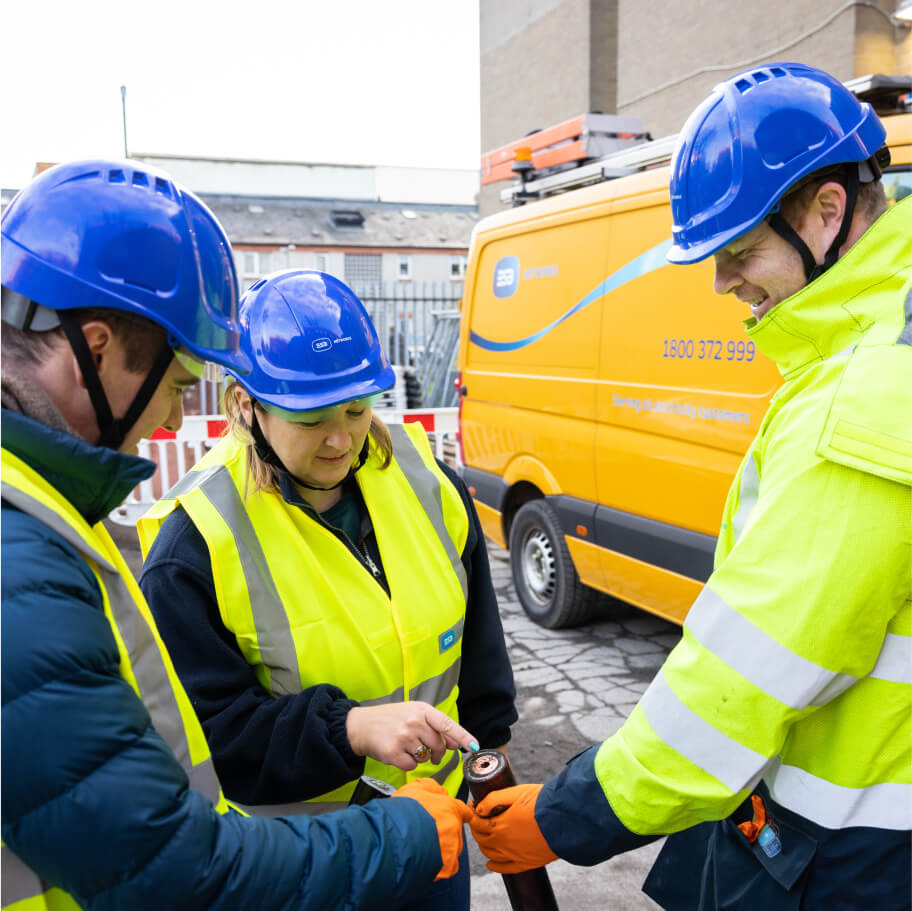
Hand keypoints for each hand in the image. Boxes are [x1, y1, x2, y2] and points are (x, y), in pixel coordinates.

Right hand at [346, 702, 477, 769]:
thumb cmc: (391, 719)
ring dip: (421, 756)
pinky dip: (408, 763)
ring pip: (426, 756)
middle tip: (428, 750)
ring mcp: (403, 737)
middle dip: (437, 752)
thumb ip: (435, 726)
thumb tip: (455, 744)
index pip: (447, 724)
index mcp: (422, 710)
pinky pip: (412, 765)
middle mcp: (413, 722)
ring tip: (407, 746)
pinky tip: (398, 753)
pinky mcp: (393, 753)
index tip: (474, 746)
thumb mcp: (414, 714)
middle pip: (439, 745)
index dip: (463, 736)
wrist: (361, 726)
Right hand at [394, 779, 472, 878]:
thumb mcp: (415, 789)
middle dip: (444, 831)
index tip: (453, 817)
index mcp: (450, 807)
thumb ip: (432, 788)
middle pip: (455, 830)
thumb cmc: (403, 813)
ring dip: (442, 848)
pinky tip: (426, 859)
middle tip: (427, 833)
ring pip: (452, 848)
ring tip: (423, 847)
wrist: (394, 838)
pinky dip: (440, 865)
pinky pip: (448, 866)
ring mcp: (453, 847)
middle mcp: (455, 827)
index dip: (457, 813)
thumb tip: (440, 791)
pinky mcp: (448, 866)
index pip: (462, 810)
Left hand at [469, 783, 557, 873]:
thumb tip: (478, 807)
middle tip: (479, 820)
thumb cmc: (541, 802)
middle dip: (477, 829)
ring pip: (490, 854)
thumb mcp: (515, 792)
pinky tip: (490, 863)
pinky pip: (505, 869)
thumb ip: (493, 799)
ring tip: (485, 836)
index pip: (477, 824)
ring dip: (484, 845)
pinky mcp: (526, 863)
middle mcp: (503, 843)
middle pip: (482, 839)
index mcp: (499, 825)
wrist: (565, 820)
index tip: (474, 808)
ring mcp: (514, 855)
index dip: (473, 815)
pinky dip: (494, 866)